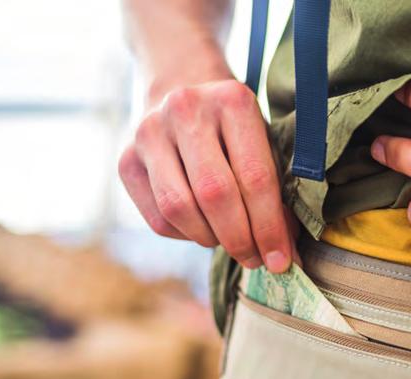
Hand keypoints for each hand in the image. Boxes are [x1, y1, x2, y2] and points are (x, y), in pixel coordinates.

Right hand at [118, 78, 295, 271]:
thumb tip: (284, 250)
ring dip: (211, 240)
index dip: (270, 227)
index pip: (255, 177)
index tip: (281, 260)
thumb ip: (278, 188)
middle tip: (256, 260)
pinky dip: (186, 235)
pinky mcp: (126, 158)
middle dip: (240, 239)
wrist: (182, 86)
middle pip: (215, 195)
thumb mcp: (264, 139)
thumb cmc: (235, 126)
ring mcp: (149, 132)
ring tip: (231, 244)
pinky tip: (204, 229)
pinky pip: (158, 218)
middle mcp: (185, 110)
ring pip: (180, 210)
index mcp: (232, 101)